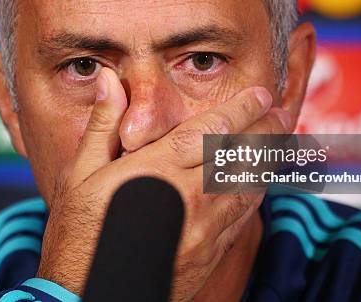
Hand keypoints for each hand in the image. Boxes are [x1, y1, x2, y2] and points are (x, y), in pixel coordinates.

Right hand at [37, 68, 290, 299]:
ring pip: (247, 186)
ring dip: (267, 161)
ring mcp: (202, 228)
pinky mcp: (208, 253)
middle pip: (239, 156)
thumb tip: (109, 80)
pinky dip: (255, 195)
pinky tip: (260, 184)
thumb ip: (103, 125)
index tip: (261, 95)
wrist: (90, 297)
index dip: (241, 109)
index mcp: (156, 171)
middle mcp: (187, 196)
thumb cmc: (80, 233)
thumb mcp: (80, 173)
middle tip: (280, 114)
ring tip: (280, 141)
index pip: (210, 131)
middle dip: (264, 131)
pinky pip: (242, 217)